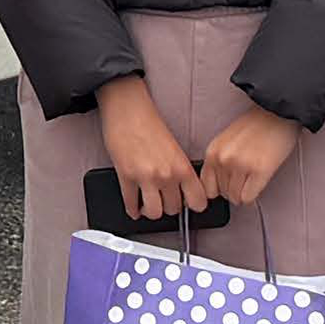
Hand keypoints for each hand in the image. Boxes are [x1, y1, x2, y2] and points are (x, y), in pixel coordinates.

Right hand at [93, 74, 206, 224]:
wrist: (128, 110)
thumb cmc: (149, 123)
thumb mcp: (175, 148)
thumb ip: (179, 170)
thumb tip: (180, 190)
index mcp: (182, 166)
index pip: (198, 202)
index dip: (193, 205)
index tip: (189, 204)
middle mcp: (166, 175)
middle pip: (174, 209)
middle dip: (169, 206)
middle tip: (164, 200)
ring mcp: (146, 178)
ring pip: (154, 213)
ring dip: (151, 211)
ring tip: (149, 205)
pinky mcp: (126, 178)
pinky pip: (131, 205)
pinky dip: (133, 209)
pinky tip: (134, 207)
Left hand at [202, 106, 310, 212]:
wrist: (277, 113)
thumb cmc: (256, 125)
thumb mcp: (227, 141)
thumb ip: (219, 161)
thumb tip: (216, 187)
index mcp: (213, 151)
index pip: (207, 187)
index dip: (219, 189)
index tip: (227, 186)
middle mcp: (223, 159)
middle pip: (223, 194)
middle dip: (234, 189)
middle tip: (245, 177)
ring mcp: (241, 165)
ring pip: (236, 198)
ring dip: (244, 193)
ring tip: (252, 178)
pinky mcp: (260, 170)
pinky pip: (248, 198)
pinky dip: (253, 195)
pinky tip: (258, 181)